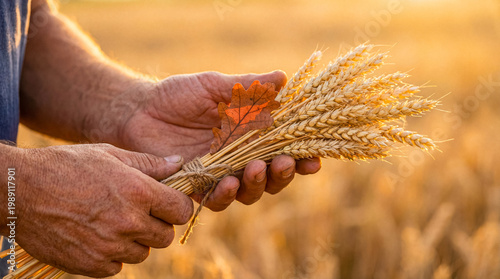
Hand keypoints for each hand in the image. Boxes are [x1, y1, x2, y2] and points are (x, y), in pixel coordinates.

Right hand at [11, 144, 192, 276]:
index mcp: (138, 192)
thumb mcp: (109, 155)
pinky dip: (112, 255)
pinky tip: (97, 236)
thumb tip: (178, 164)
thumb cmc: (66, 166)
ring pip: (143, 253)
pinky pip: (118, 266)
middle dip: (157, 224)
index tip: (167, 202)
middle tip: (138, 212)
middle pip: (166, 236)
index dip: (177, 205)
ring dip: (135, 241)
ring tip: (113, 223)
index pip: (182, 210)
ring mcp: (110, 247)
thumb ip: (149, 163)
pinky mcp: (91, 265)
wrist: (20, 191)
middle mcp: (128, 222)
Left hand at [105, 71, 320, 209]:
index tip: (314, 159)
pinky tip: (227, 183)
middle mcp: (239, 158)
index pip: (282, 149)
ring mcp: (220, 174)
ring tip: (253, 171)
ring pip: (248, 192)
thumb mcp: (214, 86)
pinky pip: (216, 200)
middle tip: (283, 163)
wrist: (138, 110)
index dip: (300, 157)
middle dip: (282, 174)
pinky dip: (225, 195)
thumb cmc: (177, 95)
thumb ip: (247, 86)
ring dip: (257, 185)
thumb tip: (284, 78)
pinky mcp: (197, 187)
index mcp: (249, 134)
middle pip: (271, 176)